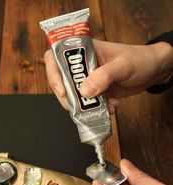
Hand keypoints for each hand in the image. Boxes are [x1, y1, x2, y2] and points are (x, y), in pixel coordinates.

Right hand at [44, 40, 172, 112]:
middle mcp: (83, 65)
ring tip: (101, 107)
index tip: (63, 91)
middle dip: (69, 97)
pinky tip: (110, 108)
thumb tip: (85, 91)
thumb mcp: (122, 66)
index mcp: (85, 50)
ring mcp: (89, 80)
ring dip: (84, 106)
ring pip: (74, 96)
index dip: (54, 74)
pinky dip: (96, 110)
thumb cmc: (140, 59)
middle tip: (80, 106)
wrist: (154, 71)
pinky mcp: (96, 92)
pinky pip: (88, 105)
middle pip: (61, 81)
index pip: (57, 58)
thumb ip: (104, 76)